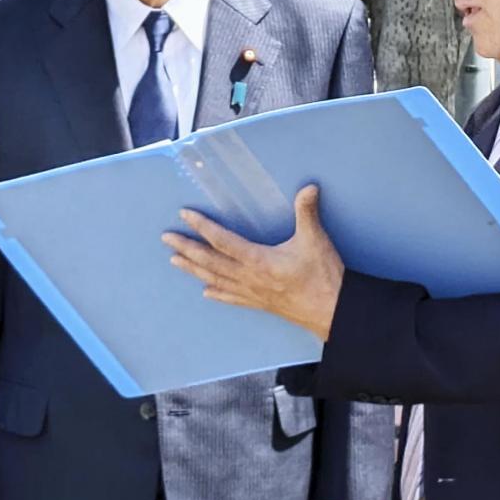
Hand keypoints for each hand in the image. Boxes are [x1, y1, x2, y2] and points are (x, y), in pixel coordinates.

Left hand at [165, 186, 345, 340]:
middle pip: (210, 262)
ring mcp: (253, 293)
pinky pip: (232, 298)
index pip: (223, 241)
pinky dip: (217, 293)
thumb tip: (309, 188)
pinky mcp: (260, 304)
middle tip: (167, 239)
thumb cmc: (323, 277)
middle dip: (187, 248)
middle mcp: (249, 278)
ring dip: (193, 270)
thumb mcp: (315, 241)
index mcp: (259, 261)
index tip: (185, 215)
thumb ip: (307, 213)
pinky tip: (206, 292)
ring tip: (175, 260)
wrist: (332, 312)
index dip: (202, 227)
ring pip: (216, 279)